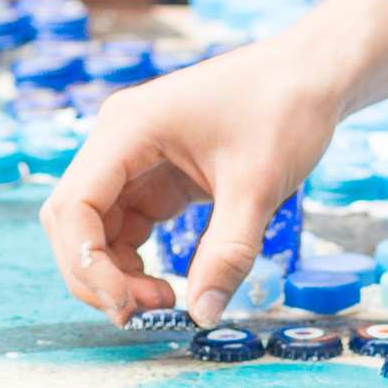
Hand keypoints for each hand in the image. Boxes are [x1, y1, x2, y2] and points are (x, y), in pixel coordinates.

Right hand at [39, 36, 342, 325]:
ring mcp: (134, 156)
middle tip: (145, 313)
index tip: (128, 305)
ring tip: (165, 301)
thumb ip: (227, 253)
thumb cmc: (286, 110)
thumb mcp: (258, 186)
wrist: (313, 73)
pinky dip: (134, 260)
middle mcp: (118, 139)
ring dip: (114, 272)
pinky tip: (168, 283)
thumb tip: (203, 315)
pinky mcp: (155, 172)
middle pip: (73, 219)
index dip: (86, 264)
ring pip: (95, 227)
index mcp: (128, 128)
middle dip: (96, 274)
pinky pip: (125, 224)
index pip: (73, 205)